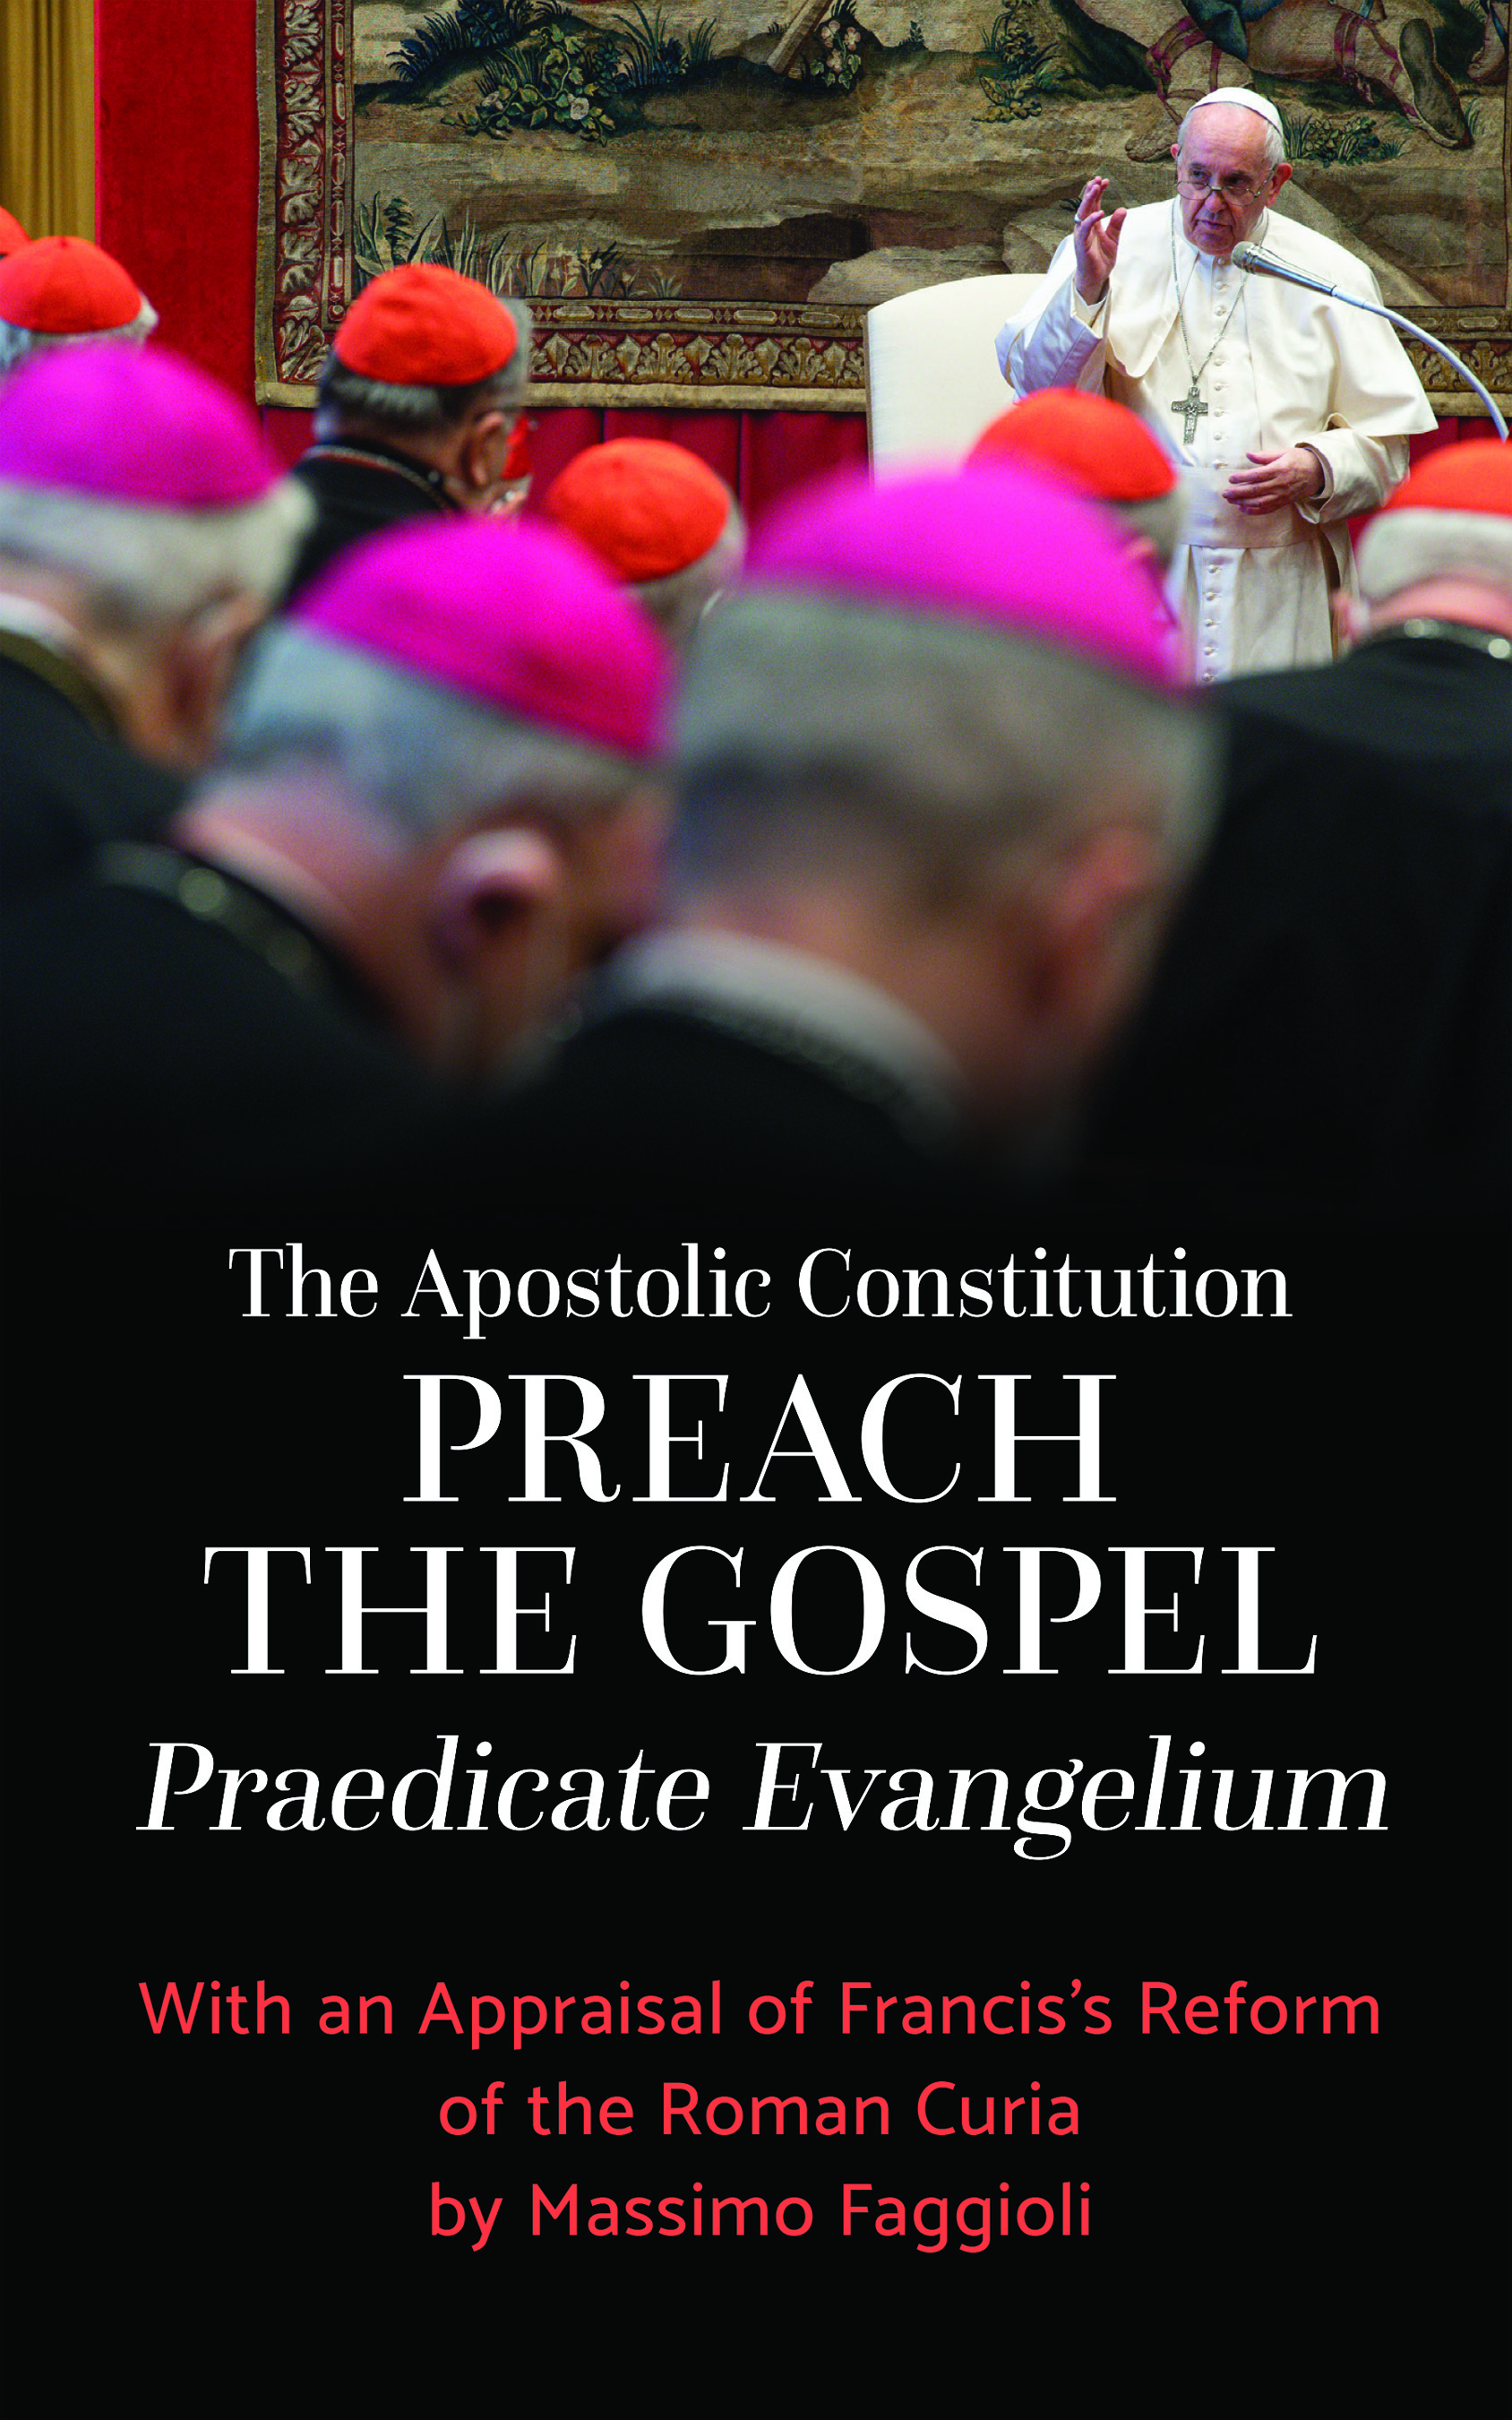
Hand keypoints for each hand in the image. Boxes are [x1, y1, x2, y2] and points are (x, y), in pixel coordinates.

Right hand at [1073, 177, 1125, 305]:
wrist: (1096, 277)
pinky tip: (1100, 212)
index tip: (1105, 181)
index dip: (1098, 192)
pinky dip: (1091, 220)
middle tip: (1099, 179)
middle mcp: (1084, 227)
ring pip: (1083, 213)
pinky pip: (1085, 229)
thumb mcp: (1113, 239)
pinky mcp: (1081, 244)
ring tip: (1096, 188)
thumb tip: (1123, 209)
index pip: (1094, 204)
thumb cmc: (1101, 259)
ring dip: (1089, 200)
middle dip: (1091, 191)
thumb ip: (1116, 224)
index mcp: (1092, 224)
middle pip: (1086, 205)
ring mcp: (1082, 235)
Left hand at [1223, 447, 1325, 513]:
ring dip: (1243, 502)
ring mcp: (1281, 495)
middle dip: (1238, 492)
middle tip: (1225, 493)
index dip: (1242, 478)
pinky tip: (1243, 508)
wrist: (1318, 472)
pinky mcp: (1283, 502)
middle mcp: (1279, 484)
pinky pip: (1266, 509)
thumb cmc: (1300, 459)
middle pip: (1254, 490)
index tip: (1231, 479)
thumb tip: (1248, 454)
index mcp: (1279, 469)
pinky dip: (1253, 511)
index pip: (1256, 475)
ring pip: (1258, 502)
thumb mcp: (1284, 452)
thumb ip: (1265, 456)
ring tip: (1231, 500)